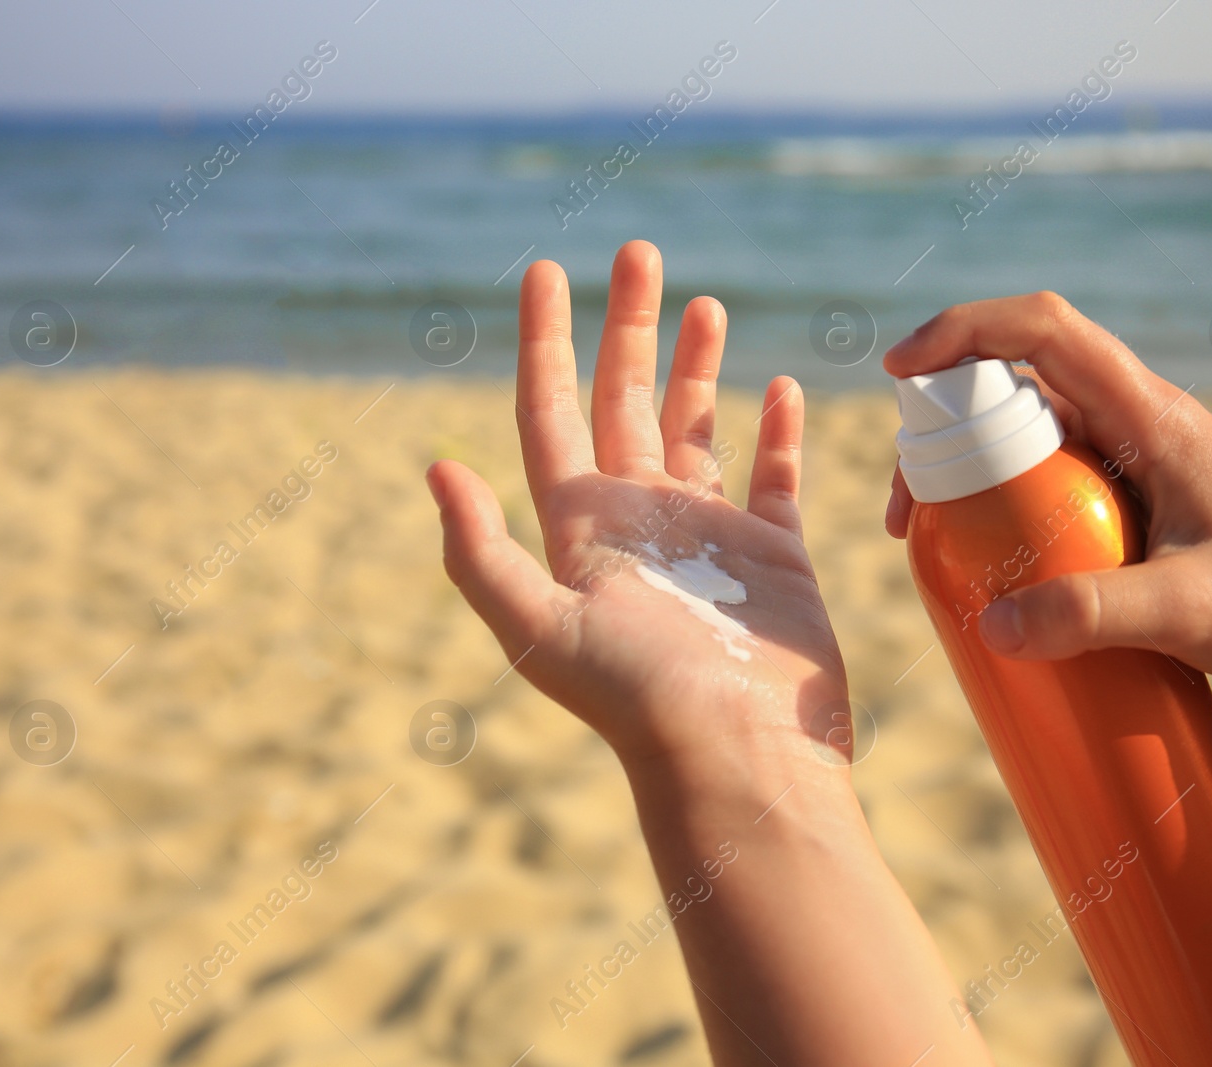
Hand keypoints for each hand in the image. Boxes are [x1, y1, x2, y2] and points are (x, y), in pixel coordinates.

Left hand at [427, 241, 847, 774]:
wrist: (737, 757)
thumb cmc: (637, 699)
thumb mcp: (537, 627)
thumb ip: (479, 550)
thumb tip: (435, 466)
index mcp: (579, 527)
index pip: (550, 411)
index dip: (543, 340)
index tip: (544, 269)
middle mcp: (638, 520)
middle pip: (624, 401)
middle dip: (627, 326)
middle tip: (637, 251)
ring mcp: (708, 535)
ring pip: (696, 428)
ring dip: (697, 365)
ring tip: (705, 301)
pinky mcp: (774, 555)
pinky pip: (773, 476)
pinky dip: (776, 430)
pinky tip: (776, 385)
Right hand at [881, 292, 1211, 730]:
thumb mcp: (1192, 609)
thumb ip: (1094, 614)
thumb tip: (992, 624)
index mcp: (1156, 417)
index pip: (1048, 332)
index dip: (965, 331)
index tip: (899, 367)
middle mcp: (1139, 428)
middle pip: (1019, 384)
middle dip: (944, 423)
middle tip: (907, 505)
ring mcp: (1134, 471)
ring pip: (1027, 440)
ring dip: (966, 472)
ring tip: (927, 537)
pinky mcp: (1132, 515)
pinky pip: (1046, 492)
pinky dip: (1000, 513)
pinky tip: (984, 569)